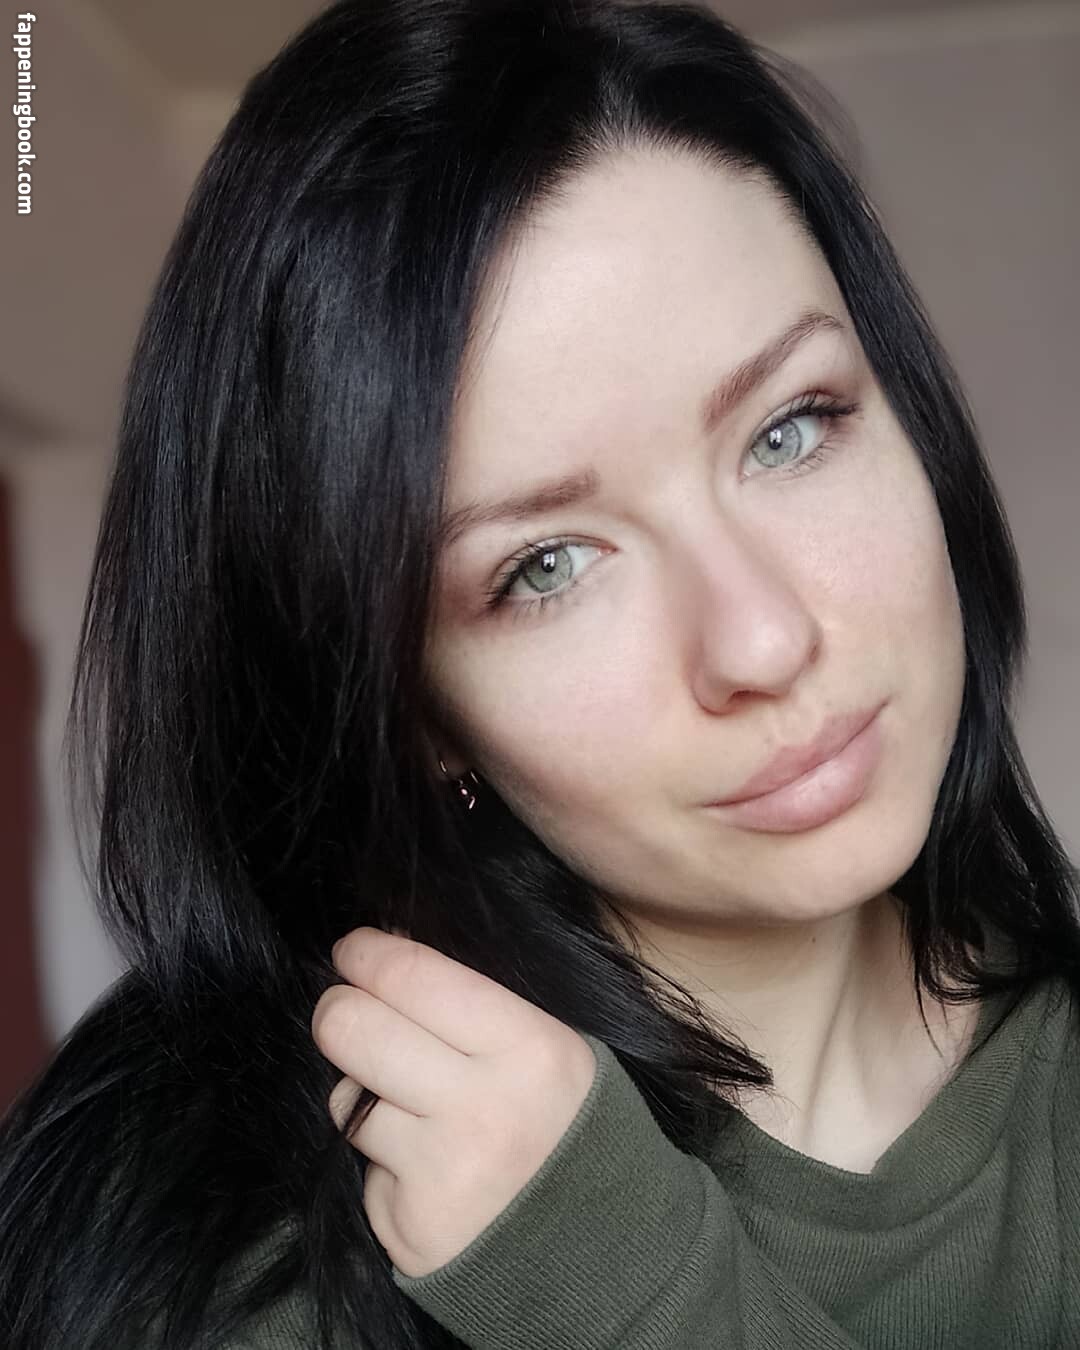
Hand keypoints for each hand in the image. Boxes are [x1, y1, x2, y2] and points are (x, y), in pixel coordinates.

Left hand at [311, 926, 597, 1278]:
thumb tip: (386, 946)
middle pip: (353, 1029)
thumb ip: (471, 995)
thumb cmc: (556, 1117)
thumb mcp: (543, 1041)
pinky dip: (378, 1158)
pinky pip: (360, 1165)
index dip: (368, 954)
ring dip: (359, 1093)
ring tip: (408, 1103)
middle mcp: (485, 1110)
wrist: (593, 1239)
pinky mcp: (410, 1227)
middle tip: (345, 1009)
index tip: (353, 949)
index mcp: (529, 1047)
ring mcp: (444, 1173)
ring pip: (345, 1099)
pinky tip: (421, 1164)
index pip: (413, 977)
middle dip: (337, 1010)